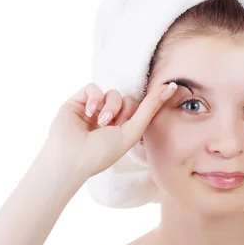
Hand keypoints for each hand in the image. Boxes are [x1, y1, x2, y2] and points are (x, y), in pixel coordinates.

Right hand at [42, 82, 177, 182]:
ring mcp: (93, 110)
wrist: (71, 158)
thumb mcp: (132, 132)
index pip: (140, 108)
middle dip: (124, 110)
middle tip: (114, 124)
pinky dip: (94, 98)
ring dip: (110, 106)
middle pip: (127, 99)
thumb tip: (170, 88)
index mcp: (123, 129)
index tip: (172, 86)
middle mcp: (109, 118)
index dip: (151, 101)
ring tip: (101, 122)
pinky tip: (90, 112)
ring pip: (112, 93)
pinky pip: (93, 87)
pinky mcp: (78, 102)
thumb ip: (149, 110)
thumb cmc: (102, 152)